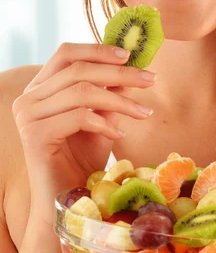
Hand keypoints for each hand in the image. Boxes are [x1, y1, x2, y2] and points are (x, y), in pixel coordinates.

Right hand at [12, 42, 155, 222]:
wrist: (69, 203)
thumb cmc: (83, 160)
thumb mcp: (102, 118)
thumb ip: (111, 92)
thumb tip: (133, 65)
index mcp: (40, 88)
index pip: (66, 53)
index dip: (98, 49)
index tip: (130, 54)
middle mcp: (28, 98)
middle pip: (78, 70)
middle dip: (120, 73)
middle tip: (150, 79)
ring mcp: (28, 116)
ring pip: (82, 92)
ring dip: (120, 99)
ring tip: (144, 111)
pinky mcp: (35, 136)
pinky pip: (78, 117)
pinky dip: (105, 123)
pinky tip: (120, 133)